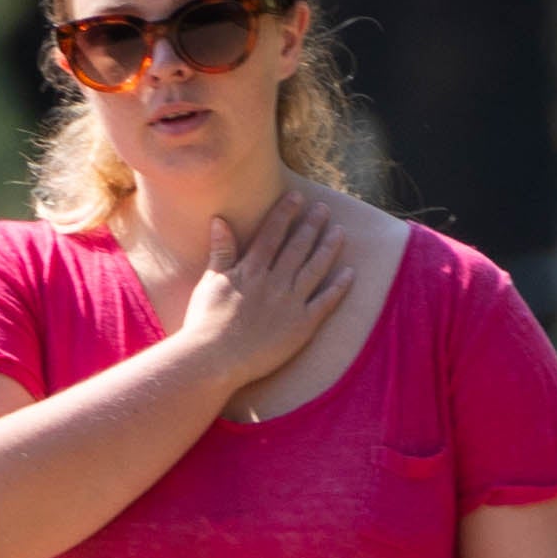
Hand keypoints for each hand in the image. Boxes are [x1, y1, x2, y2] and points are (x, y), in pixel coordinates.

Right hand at [182, 193, 353, 397]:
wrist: (215, 360)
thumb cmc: (206, 322)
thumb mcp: (210, 282)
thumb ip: (221, 252)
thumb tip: (220, 221)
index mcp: (251, 270)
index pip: (272, 234)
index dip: (286, 213)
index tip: (297, 197)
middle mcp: (274, 282)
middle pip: (298, 247)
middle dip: (312, 224)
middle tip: (324, 208)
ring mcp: (290, 304)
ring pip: (315, 269)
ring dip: (328, 248)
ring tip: (340, 231)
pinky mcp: (302, 326)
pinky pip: (325, 303)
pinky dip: (339, 287)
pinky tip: (350, 273)